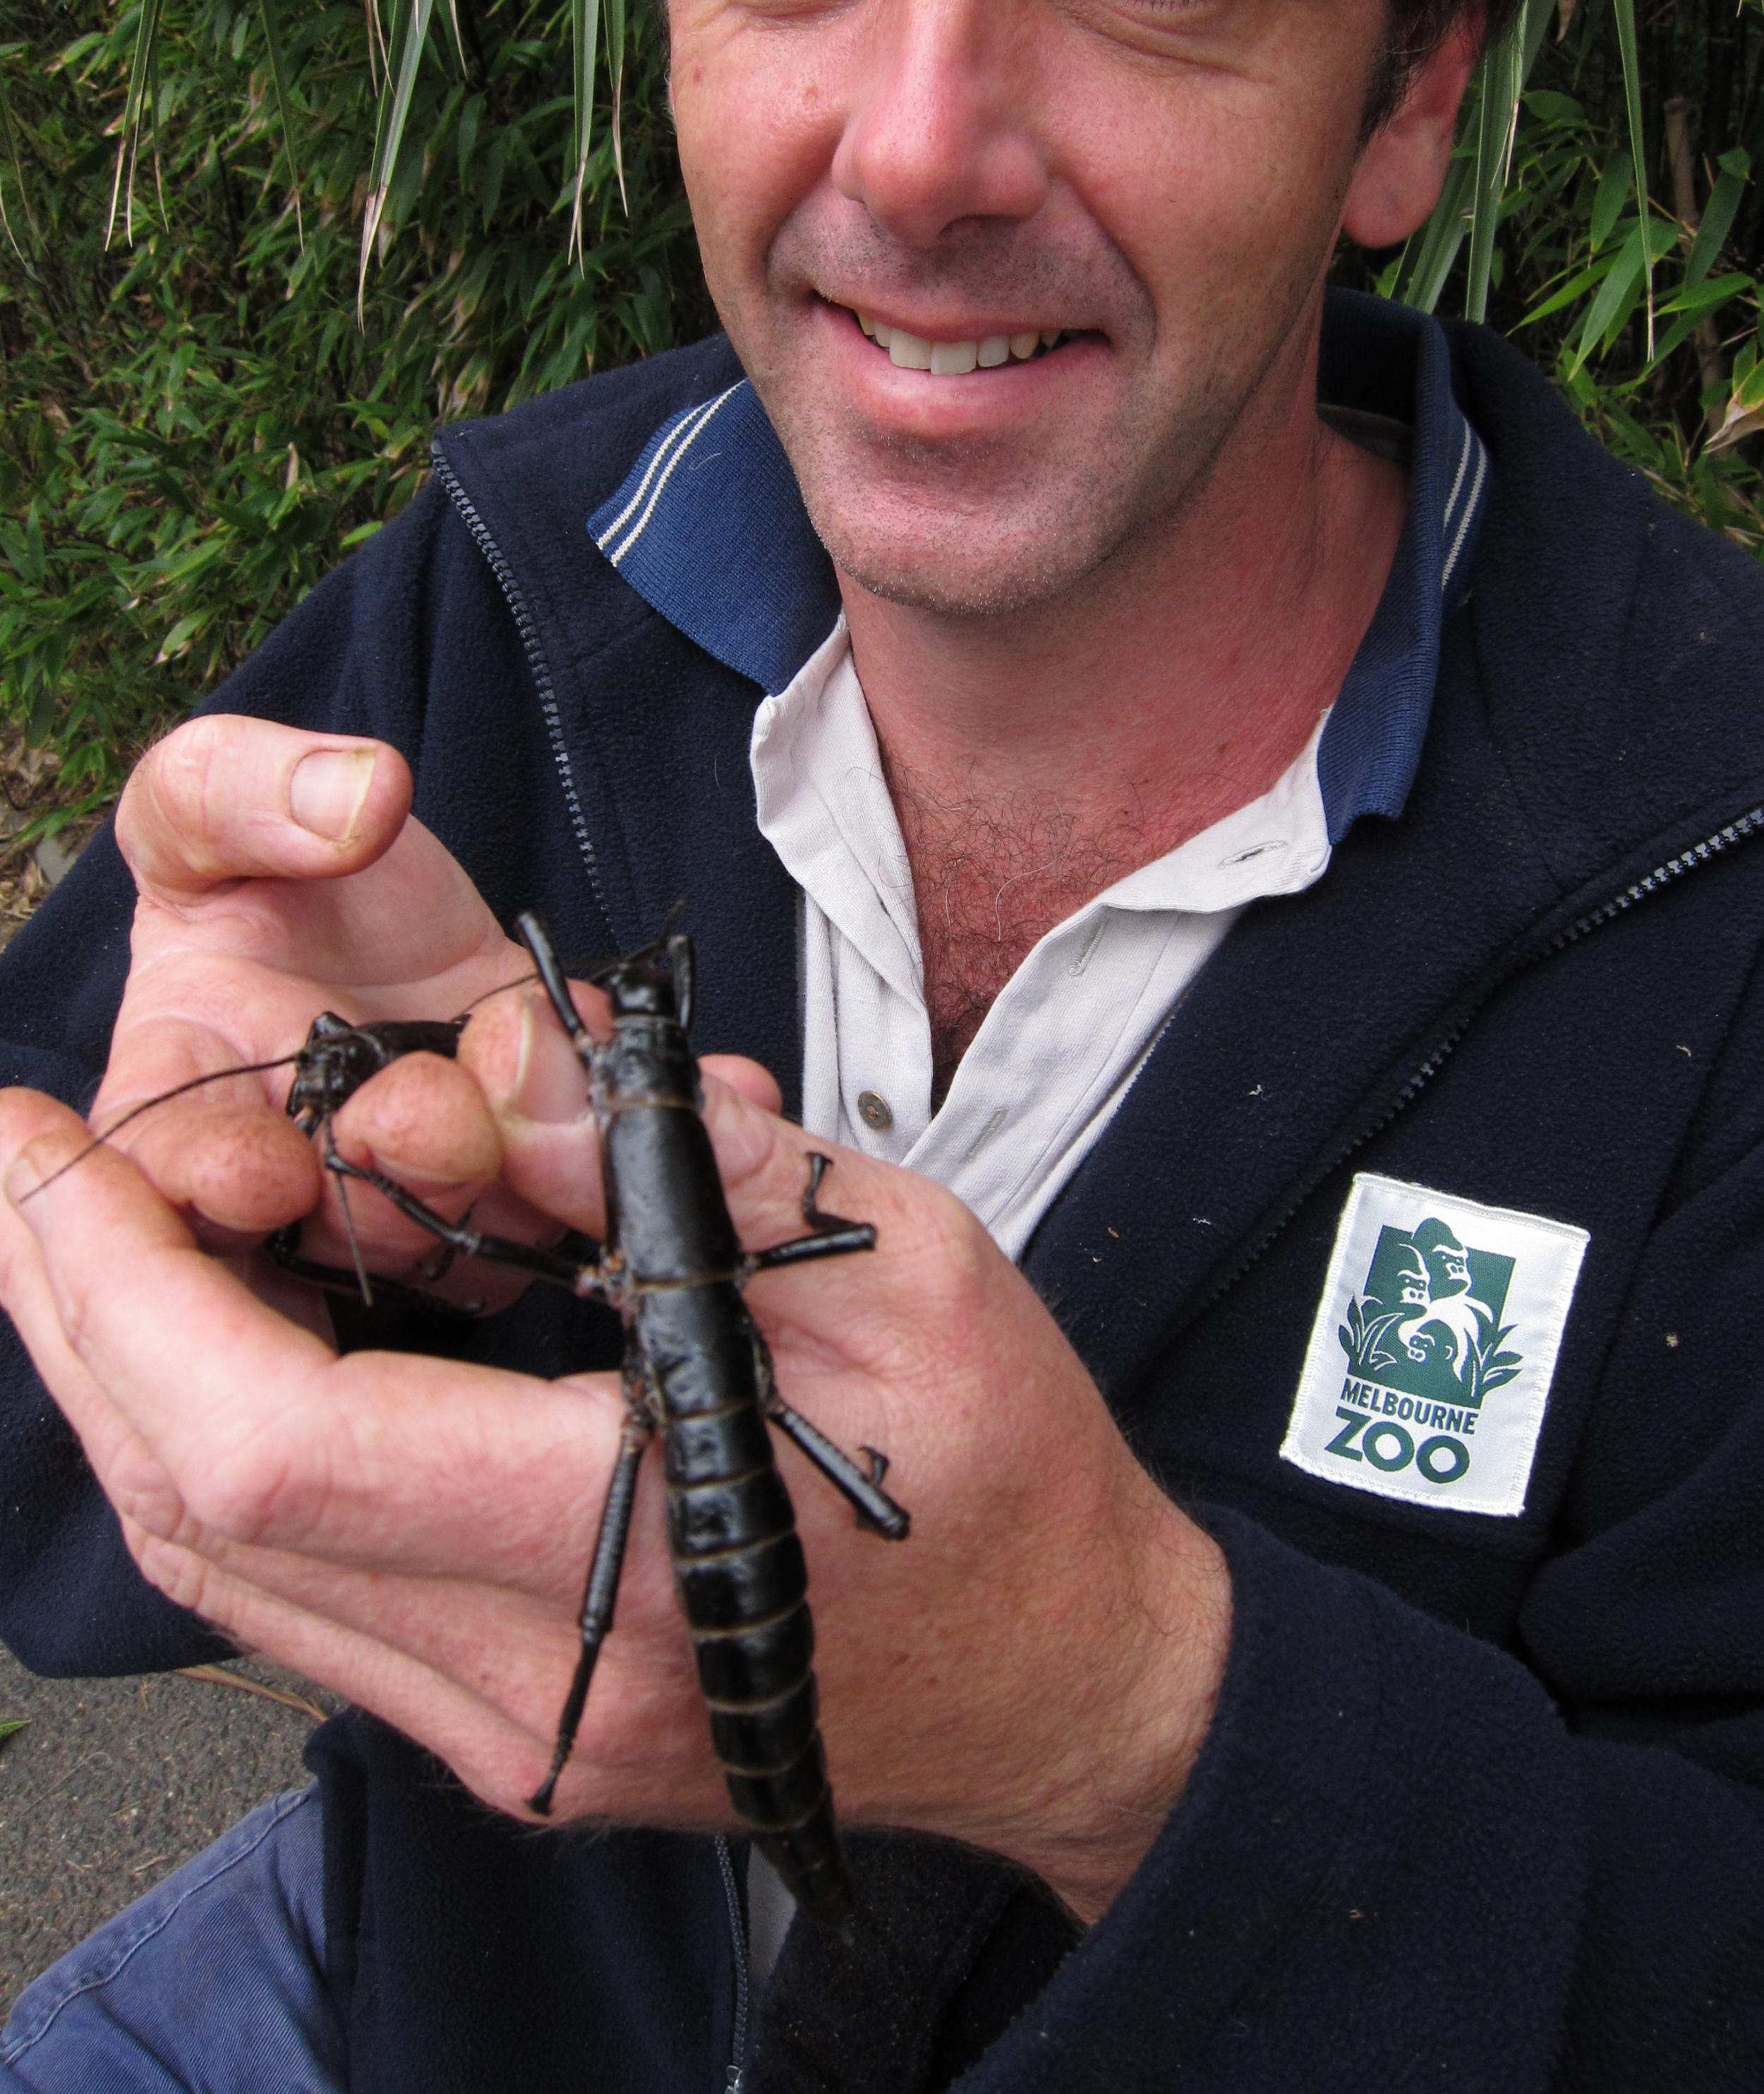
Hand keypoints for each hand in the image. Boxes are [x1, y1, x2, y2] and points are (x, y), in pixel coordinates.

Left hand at [0, 988, 1230, 1921]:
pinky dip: (210, 1450)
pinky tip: (200, 1339)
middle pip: (196, 1512)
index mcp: (637, 1550)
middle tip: (19, 1162)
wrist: (1064, 1679)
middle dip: (73, 1317)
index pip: (275, 1443)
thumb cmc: (1006, 1469)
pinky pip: (293, 1593)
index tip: (45, 1144)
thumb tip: (508, 1091)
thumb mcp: (902, 1264)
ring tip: (72, 1230)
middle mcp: (533, 1681)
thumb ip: (696, 1171)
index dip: (126, 1286)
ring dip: (118, 1384)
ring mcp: (509, 1727)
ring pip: (220, 1568)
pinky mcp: (508, 1719)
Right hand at [88, 715, 777, 1304]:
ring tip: (559, 1103)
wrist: (377, 891)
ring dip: (515, 1179)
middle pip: (332, 1225)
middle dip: (390, 1184)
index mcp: (184, 1094)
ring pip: (464, 1233)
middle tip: (433, 1115)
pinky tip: (700, 1096)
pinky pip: (582, 1197)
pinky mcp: (526, 1182)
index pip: (164, 1172)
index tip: (263, 1166)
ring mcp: (423, 1190)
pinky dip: (646, 1144)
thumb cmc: (269, 863)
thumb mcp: (214, 801)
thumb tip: (357, 796)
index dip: (209, 1180)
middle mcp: (300, 1174)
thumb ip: (243, 790)